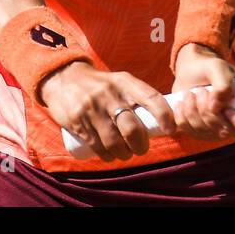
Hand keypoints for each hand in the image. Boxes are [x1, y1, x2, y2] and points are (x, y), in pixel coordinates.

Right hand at [39, 60, 177, 162]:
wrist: (64, 77)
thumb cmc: (101, 85)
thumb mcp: (120, 82)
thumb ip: (138, 97)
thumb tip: (161, 121)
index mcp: (125, 82)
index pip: (151, 97)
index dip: (164, 115)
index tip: (170, 129)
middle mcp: (110, 94)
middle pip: (132, 128)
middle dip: (140, 145)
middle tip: (141, 148)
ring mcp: (93, 108)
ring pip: (114, 142)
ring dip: (124, 154)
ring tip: (125, 154)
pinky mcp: (78, 120)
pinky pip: (97, 146)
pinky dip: (107, 156)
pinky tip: (109, 156)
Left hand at [170, 43, 234, 142]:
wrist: (191, 72)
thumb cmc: (210, 68)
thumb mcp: (218, 67)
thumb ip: (223, 83)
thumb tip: (217, 108)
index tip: (227, 109)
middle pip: (228, 131)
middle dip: (208, 109)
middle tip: (203, 90)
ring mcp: (221, 130)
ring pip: (205, 131)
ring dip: (193, 108)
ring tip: (194, 93)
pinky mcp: (202, 133)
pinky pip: (190, 130)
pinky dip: (182, 113)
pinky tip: (186, 102)